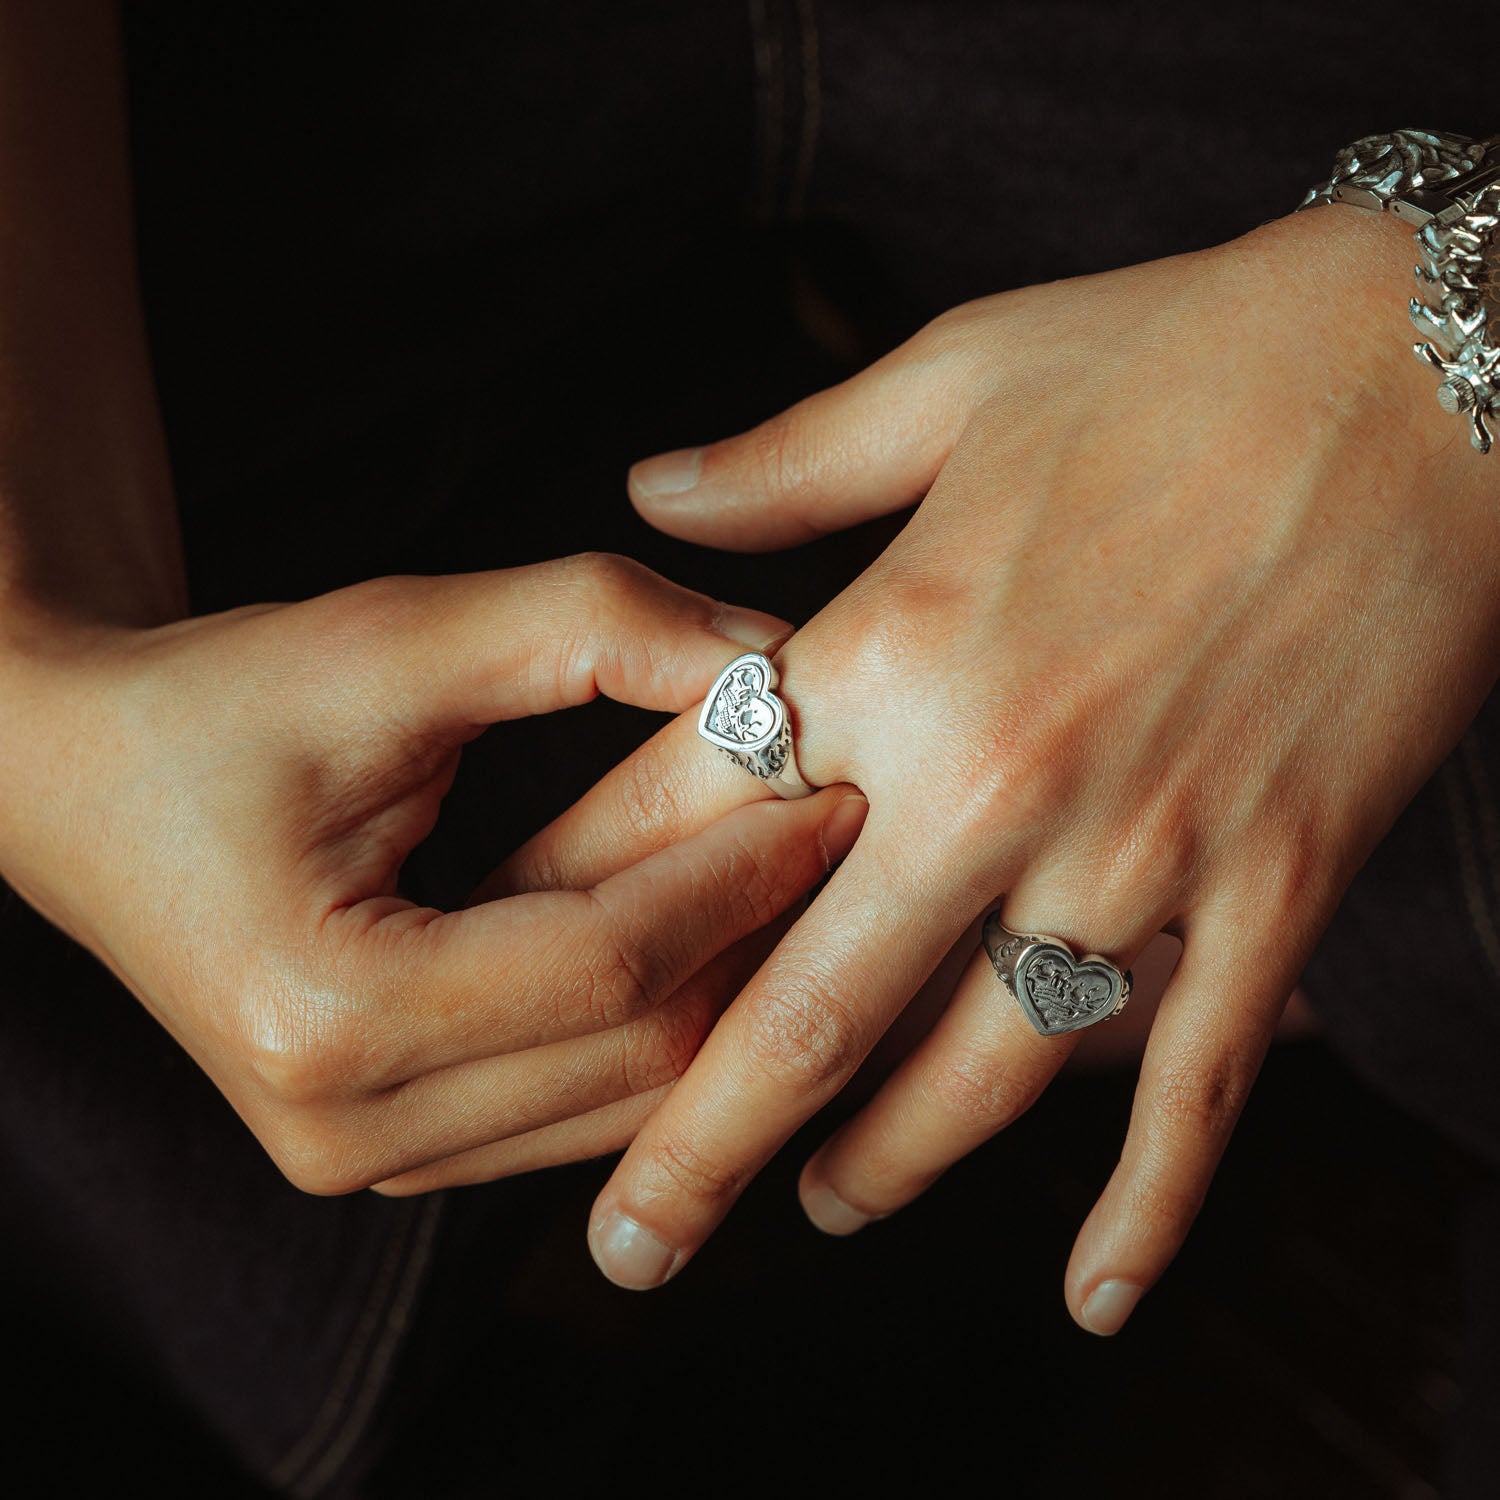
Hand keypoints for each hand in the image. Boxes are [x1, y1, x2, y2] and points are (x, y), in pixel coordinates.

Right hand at [0, 555, 865, 1192]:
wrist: (84, 782)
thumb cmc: (220, 704)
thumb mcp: (396, 636)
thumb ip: (589, 625)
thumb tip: (770, 661)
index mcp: (330, 1014)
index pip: (611, 966)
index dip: (743, 877)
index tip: (837, 793)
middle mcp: (343, 1125)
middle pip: (633, 1055)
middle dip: (757, 944)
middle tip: (843, 835)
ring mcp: (364, 1159)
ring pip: (621, 1104)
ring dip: (724, 999)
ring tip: (801, 892)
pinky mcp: (390, 1148)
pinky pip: (575, 1111)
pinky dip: (657, 1035)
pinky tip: (716, 948)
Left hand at [575, 205, 1499, 1326]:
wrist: (1438, 368)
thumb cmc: (1180, 354)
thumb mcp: (953, 377)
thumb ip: (785, 462)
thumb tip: (647, 487)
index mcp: (892, 643)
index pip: (692, 817)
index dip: (589, 909)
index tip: (523, 983)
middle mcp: (993, 777)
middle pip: (804, 1004)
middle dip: (697, 1142)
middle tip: (624, 1245)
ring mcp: (1141, 851)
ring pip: (977, 1070)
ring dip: (885, 1165)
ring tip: (815, 1209)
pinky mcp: (1274, 889)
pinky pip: (1194, 1084)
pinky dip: (1148, 1204)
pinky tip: (1095, 1295)